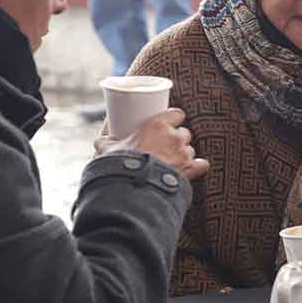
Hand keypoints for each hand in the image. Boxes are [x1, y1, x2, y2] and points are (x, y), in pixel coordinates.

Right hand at [94, 108, 209, 180]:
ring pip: (190, 150)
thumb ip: (106, 143)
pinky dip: (197, 167)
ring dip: (183, 154)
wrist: (131, 189)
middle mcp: (174, 137)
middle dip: (177, 138)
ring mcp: (183, 154)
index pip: (176, 113)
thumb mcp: (107, 149)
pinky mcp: (189, 171)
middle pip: (184, 133)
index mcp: (158, 125)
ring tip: (170, 161)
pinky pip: (201, 165)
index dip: (174, 118)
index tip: (168, 123)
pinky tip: (194, 168)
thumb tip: (100, 142)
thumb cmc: (120, 165)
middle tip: (164, 145)